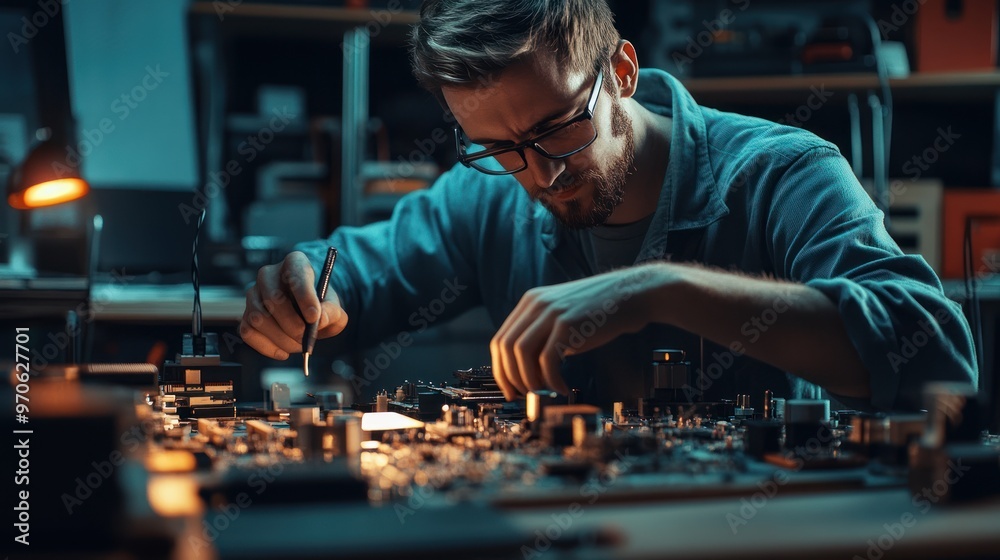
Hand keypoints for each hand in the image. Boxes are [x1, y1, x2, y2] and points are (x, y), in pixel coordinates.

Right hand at [240, 251, 348, 359]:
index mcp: (295, 263)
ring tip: (298, 344)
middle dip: (292, 324)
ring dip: (281, 338)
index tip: (313, 317)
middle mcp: (269, 275)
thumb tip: (319, 320)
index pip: (295, 273)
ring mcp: (253, 295)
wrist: (306, 314)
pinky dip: (267, 347)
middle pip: (274, 298)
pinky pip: (248, 332)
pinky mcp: (245, 315)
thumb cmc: (320, 307)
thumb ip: (332, 312)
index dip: (304, 296)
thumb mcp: (334, 308)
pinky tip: (283, 351)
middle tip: (305, 338)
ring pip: (259, 318)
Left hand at [490, 265, 661, 399]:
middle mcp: (536, 304)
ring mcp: (550, 312)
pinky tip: (562, 387)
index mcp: (530, 303)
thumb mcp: (562, 317)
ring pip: (521, 353)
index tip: (508, 388)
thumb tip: (527, 370)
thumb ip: (542, 336)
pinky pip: (547, 359)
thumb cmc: (599, 311)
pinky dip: (551, 380)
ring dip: (528, 379)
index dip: (500, 369)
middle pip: (505, 347)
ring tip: (543, 392)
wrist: (630, 295)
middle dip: (510, 377)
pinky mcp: (567, 324)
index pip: (500, 340)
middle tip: (522, 396)